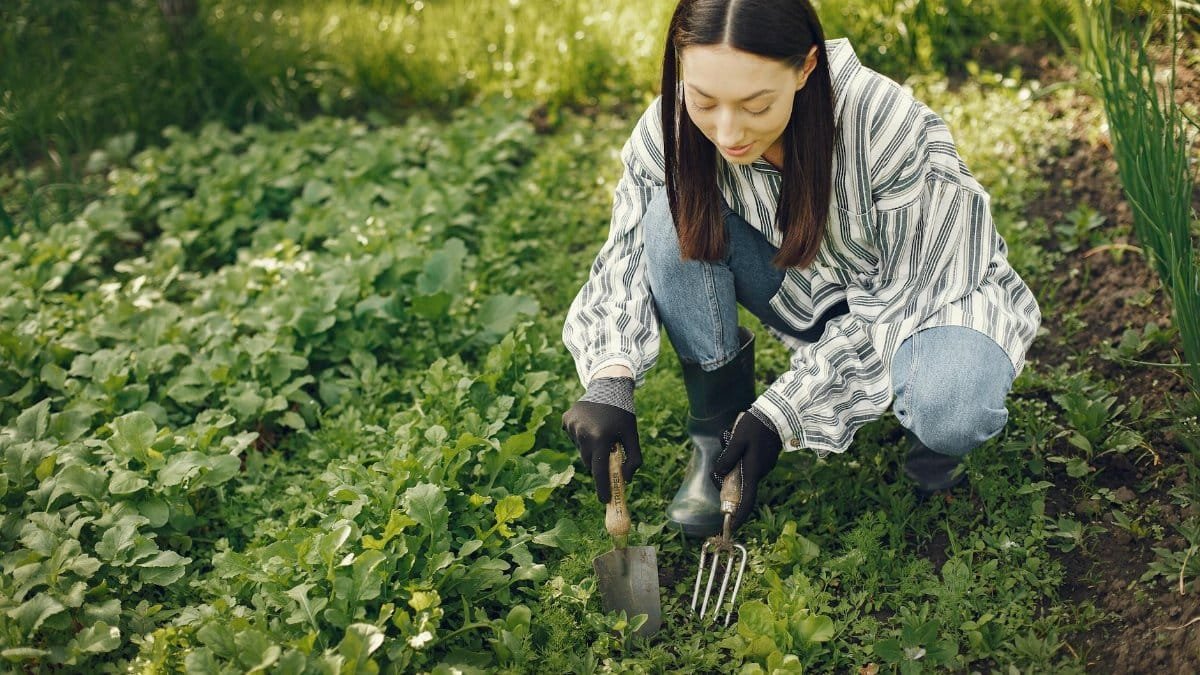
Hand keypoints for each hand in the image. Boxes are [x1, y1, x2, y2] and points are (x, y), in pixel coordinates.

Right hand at [562, 400, 641, 503]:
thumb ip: (633, 459)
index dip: (602, 487)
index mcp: (601, 437)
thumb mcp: (633, 436)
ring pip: (581, 449)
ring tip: (600, 432)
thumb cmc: (623, 414)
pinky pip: (573, 437)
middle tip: (607, 455)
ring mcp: (572, 425)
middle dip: (598, 463)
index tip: (605, 500)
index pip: (599, 470)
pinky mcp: (565, 420)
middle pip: (589, 462)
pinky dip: (581, 437)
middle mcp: (583, 432)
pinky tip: (590, 425)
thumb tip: (625, 480)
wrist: (609, 386)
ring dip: (590, 448)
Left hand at [710, 411, 781, 530]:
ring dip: (732, 463)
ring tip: (728, 440)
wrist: (778, 413)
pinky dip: (739, 457)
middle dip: (726, 480)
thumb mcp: (737, 440)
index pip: (747, 500)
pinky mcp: (764, 458)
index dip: (739, 515)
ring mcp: (763, 465)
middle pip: (740, 486)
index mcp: (753, 471)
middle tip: (715, 468)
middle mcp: (760, 472)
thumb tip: (719, 473)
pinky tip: (736, 438)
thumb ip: (727, 458)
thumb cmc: (755, 427)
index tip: (731, 527)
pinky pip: (748, 464)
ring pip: (743, 473)